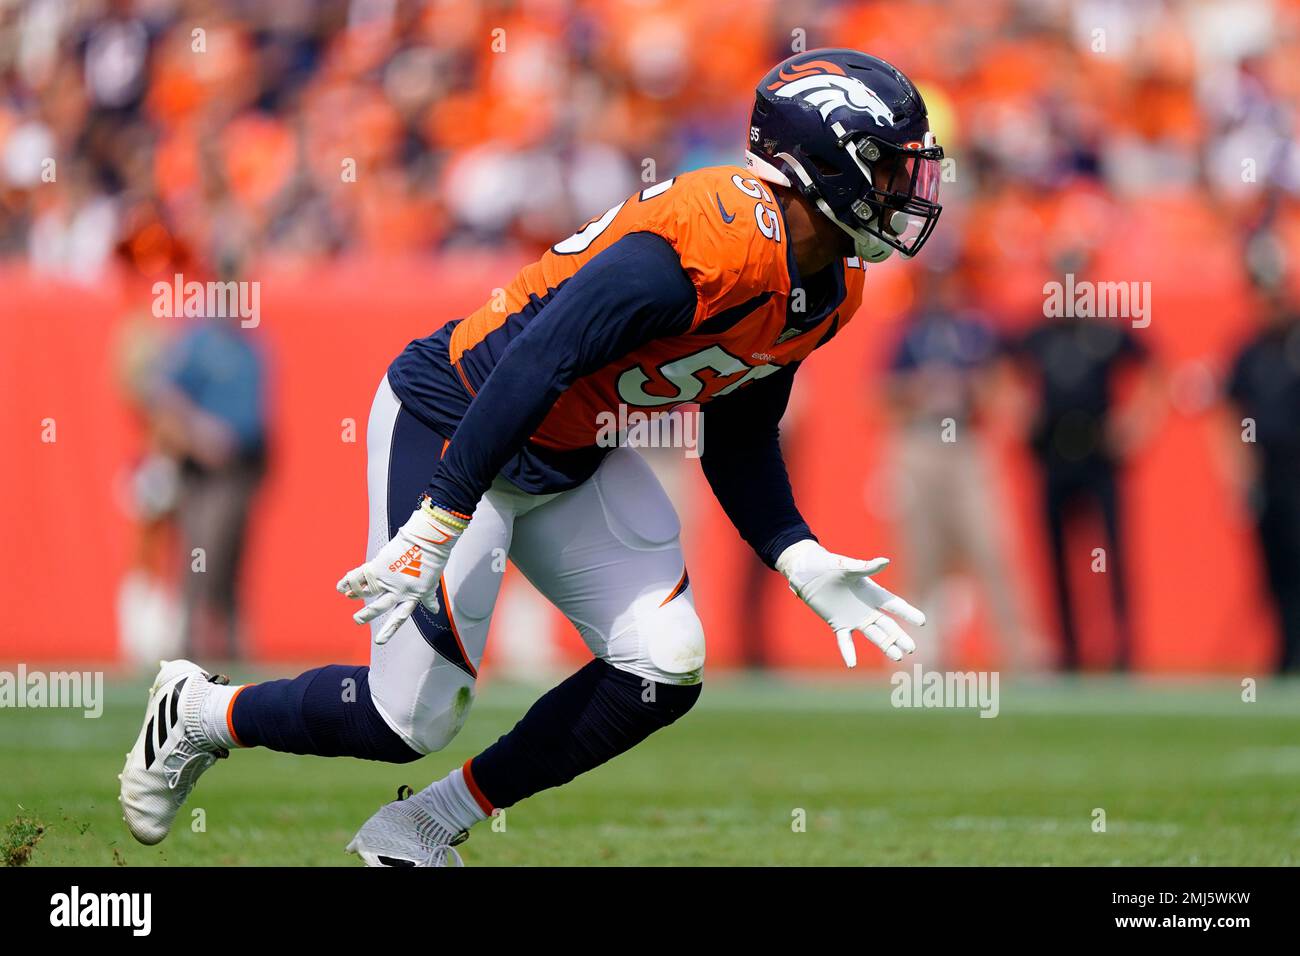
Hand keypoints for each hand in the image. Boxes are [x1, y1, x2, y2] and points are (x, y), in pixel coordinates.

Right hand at [336, 501, 466, 643]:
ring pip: (367, 591)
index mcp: (411, 596)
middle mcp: (398, 590)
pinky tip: (340, 586)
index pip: (400, 616)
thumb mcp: (432, 583)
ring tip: (347, 597)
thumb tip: (434, 610)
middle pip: (380, 606)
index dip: (389, 629)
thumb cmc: (432, 559)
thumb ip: (429, 598)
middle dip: (367, 614)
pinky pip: (360, 576)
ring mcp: (388, 578)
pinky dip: (349, 581)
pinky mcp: (379, 566)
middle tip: (357, 620)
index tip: (379, 642)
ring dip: (355, 594)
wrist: (427, 540)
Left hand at [776, 539, 923, 666]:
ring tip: (897, 656)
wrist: (808, 572)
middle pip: (888, 625)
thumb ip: (866, 568)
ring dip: (885, 645)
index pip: (895, 605)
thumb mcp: (848, 567)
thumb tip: (886, 561)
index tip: (922, 622)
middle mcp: (867, 608)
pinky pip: (845, 641)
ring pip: (874, 635)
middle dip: (899, 636)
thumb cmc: (830, 565)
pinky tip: (852, 664)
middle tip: (911, 648)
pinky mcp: (838, 624)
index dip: (908, 613)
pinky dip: (848, 652)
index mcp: (873, 592)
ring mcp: (854, 618)